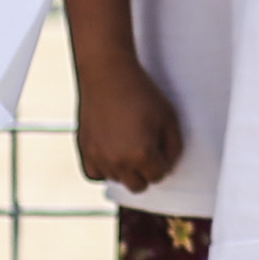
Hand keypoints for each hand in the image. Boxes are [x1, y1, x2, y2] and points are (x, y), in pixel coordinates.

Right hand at [69, 53, 185, 192]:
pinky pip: (94, 175)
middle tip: (146, 149)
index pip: (159, 175)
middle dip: (145, 171)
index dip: (163, 161)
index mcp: (142, 155)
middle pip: (138, 185)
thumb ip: (173, 147)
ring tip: (127, 143)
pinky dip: (103, 168)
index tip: (160, 145)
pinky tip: (111, 153)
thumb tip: (167, 165)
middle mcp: (118, 162)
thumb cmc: (140, 93)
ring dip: (125, 169)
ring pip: (117, 180)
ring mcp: (98, 158)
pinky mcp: (84, 150)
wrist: (107, 74)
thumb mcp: (168, 117)